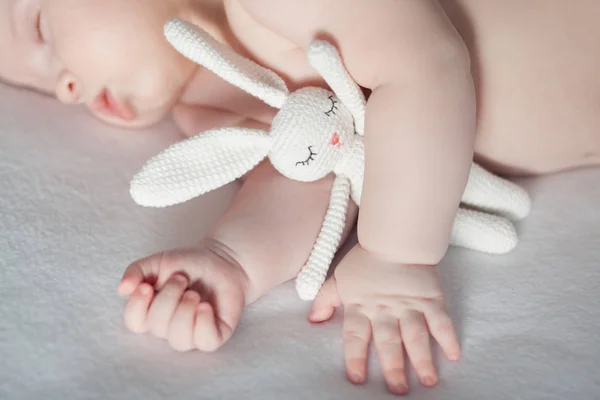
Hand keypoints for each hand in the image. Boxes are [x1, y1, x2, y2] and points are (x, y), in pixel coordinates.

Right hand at [118, 241, 248, 351]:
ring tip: (195, 293)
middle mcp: (169, 327)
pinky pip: (205, 342)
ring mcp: (192, 334)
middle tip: (181, 278)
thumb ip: (137, 271)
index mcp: (152, 312)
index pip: (134, 323)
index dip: (137, 307)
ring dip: (185, 311)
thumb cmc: (189, 264)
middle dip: (169, 298)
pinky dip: (203, 322)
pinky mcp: (214, 335)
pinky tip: (206, 306)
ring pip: (179, 339)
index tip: (146, 286)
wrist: (222, 260)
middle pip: (157, 326)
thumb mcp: (158, 262)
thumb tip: (122, 289)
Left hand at [309, 244, 459, 394]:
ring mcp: (410, 305)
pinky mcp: (431, 299)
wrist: (395, 239)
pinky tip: (454, 355)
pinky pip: (441, 321)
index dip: (356, 357)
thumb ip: (325, 300)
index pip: (355, 336)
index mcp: (361, 306)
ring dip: (422, 359)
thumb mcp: (338, 278)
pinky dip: (448, 337)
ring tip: (428, 381)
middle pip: (388, 341)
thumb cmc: (365, 261)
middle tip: (398, 390)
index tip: (357, 378)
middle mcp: (385, 309)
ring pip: (416, 335)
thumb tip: (313, 320)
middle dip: (393, 367)